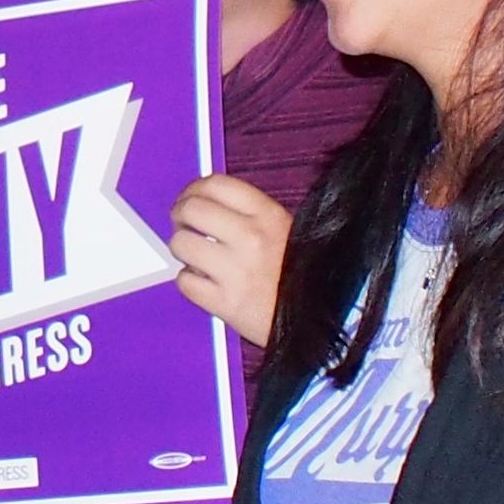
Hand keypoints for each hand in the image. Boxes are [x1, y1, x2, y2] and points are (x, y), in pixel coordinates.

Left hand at [172, 174, 291, 348]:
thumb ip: (249, 214)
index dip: (195, 189)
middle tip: (184, 225)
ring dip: (182, 248)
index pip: (217, 184)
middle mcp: (251, 238)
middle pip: (191, 209)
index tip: (191, 197)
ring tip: (195, 255)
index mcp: (269, 215)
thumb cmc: (302, 273)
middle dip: (180, 215)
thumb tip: (205, 201)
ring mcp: (236, 270)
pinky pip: (184, 281)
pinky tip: (204, 281)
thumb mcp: (287, 230)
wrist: (322, 319)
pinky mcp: (225, 302)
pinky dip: (189, 281)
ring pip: (180, 243)